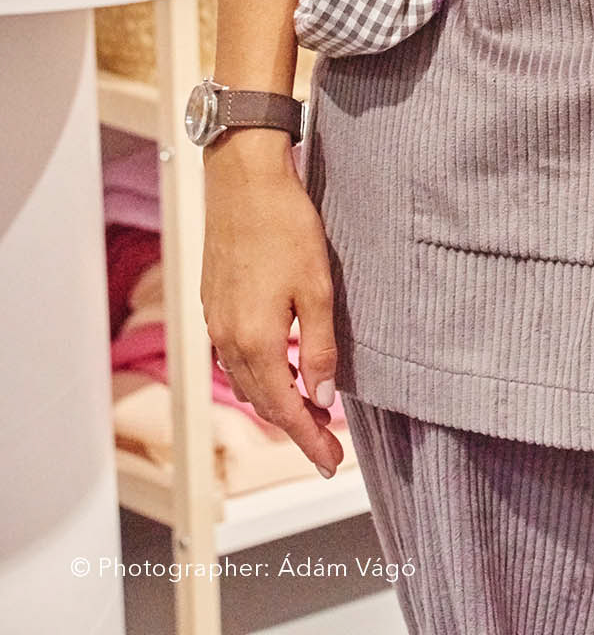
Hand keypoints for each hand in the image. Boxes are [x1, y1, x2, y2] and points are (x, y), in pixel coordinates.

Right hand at [201, 131, 343, 478]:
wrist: (242, 180)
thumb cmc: (284, 226)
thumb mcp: (316, 287)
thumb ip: (319, 347)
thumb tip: (322, 397)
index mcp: (255, 342)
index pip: (284, 410)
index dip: (309, 440)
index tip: (330, 463)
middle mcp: (228, 340)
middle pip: (262, 402)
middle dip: (295, 427)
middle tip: (326, 444)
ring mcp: (216, 322)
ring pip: (246, 382)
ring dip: (276, 401)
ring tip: (309, 409)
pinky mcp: (214, 304)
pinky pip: (235, 358)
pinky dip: (259, 375)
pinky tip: (279, 367)